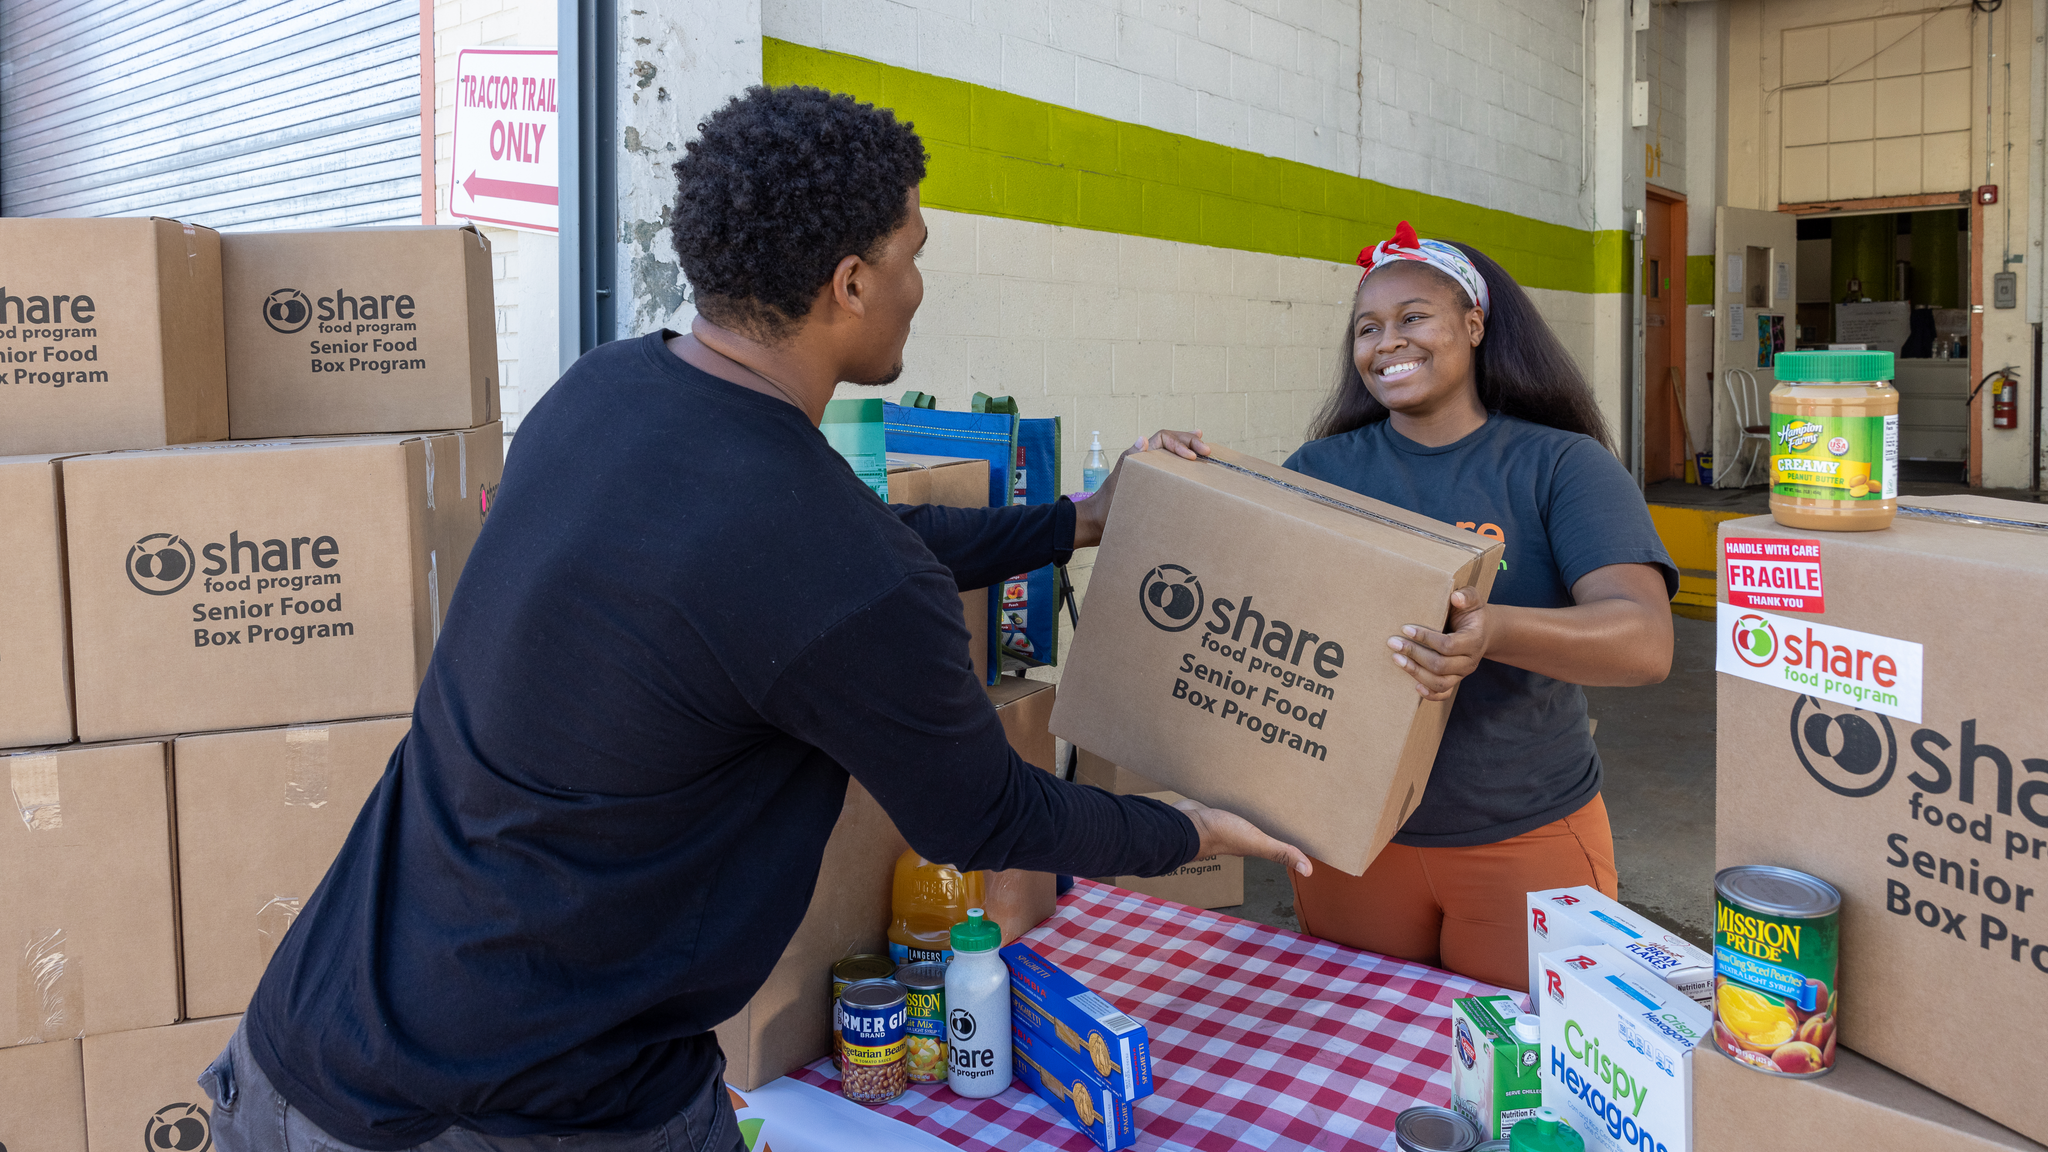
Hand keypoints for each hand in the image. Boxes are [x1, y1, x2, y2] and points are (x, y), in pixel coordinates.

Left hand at [1072, 429, 1209, 548]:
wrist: (1098, 523)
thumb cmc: (1106, 505)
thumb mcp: (1118, 483)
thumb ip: (1128, 460)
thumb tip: (1142, 439)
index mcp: (1138, 455)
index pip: (1163, 439)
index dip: (1180, 443)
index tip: (1193, 457)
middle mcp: (1145, 460)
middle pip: (1171, 442)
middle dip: (1190, 442)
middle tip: (1207, 449)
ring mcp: (1149, 471)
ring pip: (1172, 454)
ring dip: (1189, 449)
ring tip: (1204, 447)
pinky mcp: (1152, 485)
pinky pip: (1170, 470)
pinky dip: (1183, 466)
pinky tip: (1194, 466)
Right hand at [1172, 798, 1311, 876]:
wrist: (1184, 822)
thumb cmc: (1220, 834)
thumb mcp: (1256, 842)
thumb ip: (1280, 852)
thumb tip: (1309, 870)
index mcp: (1252, 842)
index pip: (1276, 838)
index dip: (1289, 832)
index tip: (1303, 820)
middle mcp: (1241, 833)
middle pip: (1262, 823)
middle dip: (1274, 813)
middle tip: (1289, 795)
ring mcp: (1227, 819)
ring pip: (1247, 810)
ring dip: (1255, 802)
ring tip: (1269, 786)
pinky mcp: (1215, 805)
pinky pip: (1230, 798)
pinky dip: (1237, 793)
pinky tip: (1242, 781)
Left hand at [1388, 586, 1488, 700]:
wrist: (1484, 630)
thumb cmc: (1471, 613)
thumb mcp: (1473, 600)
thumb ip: (1466, 596)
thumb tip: (1455, 597)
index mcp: (1473, 640)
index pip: (1448, 645)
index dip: (1425, 638)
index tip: (1405, 629)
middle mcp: (1469, 661)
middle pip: (1440, 666)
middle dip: (1414, 655)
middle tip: (1393, 643)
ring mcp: (1462, 673)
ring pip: (1440, 682)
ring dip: (1416, 673)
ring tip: (1397, 659)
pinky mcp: (1455, 680)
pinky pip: (1444, 694)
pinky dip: (1429, 694)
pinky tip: (1414, 686)